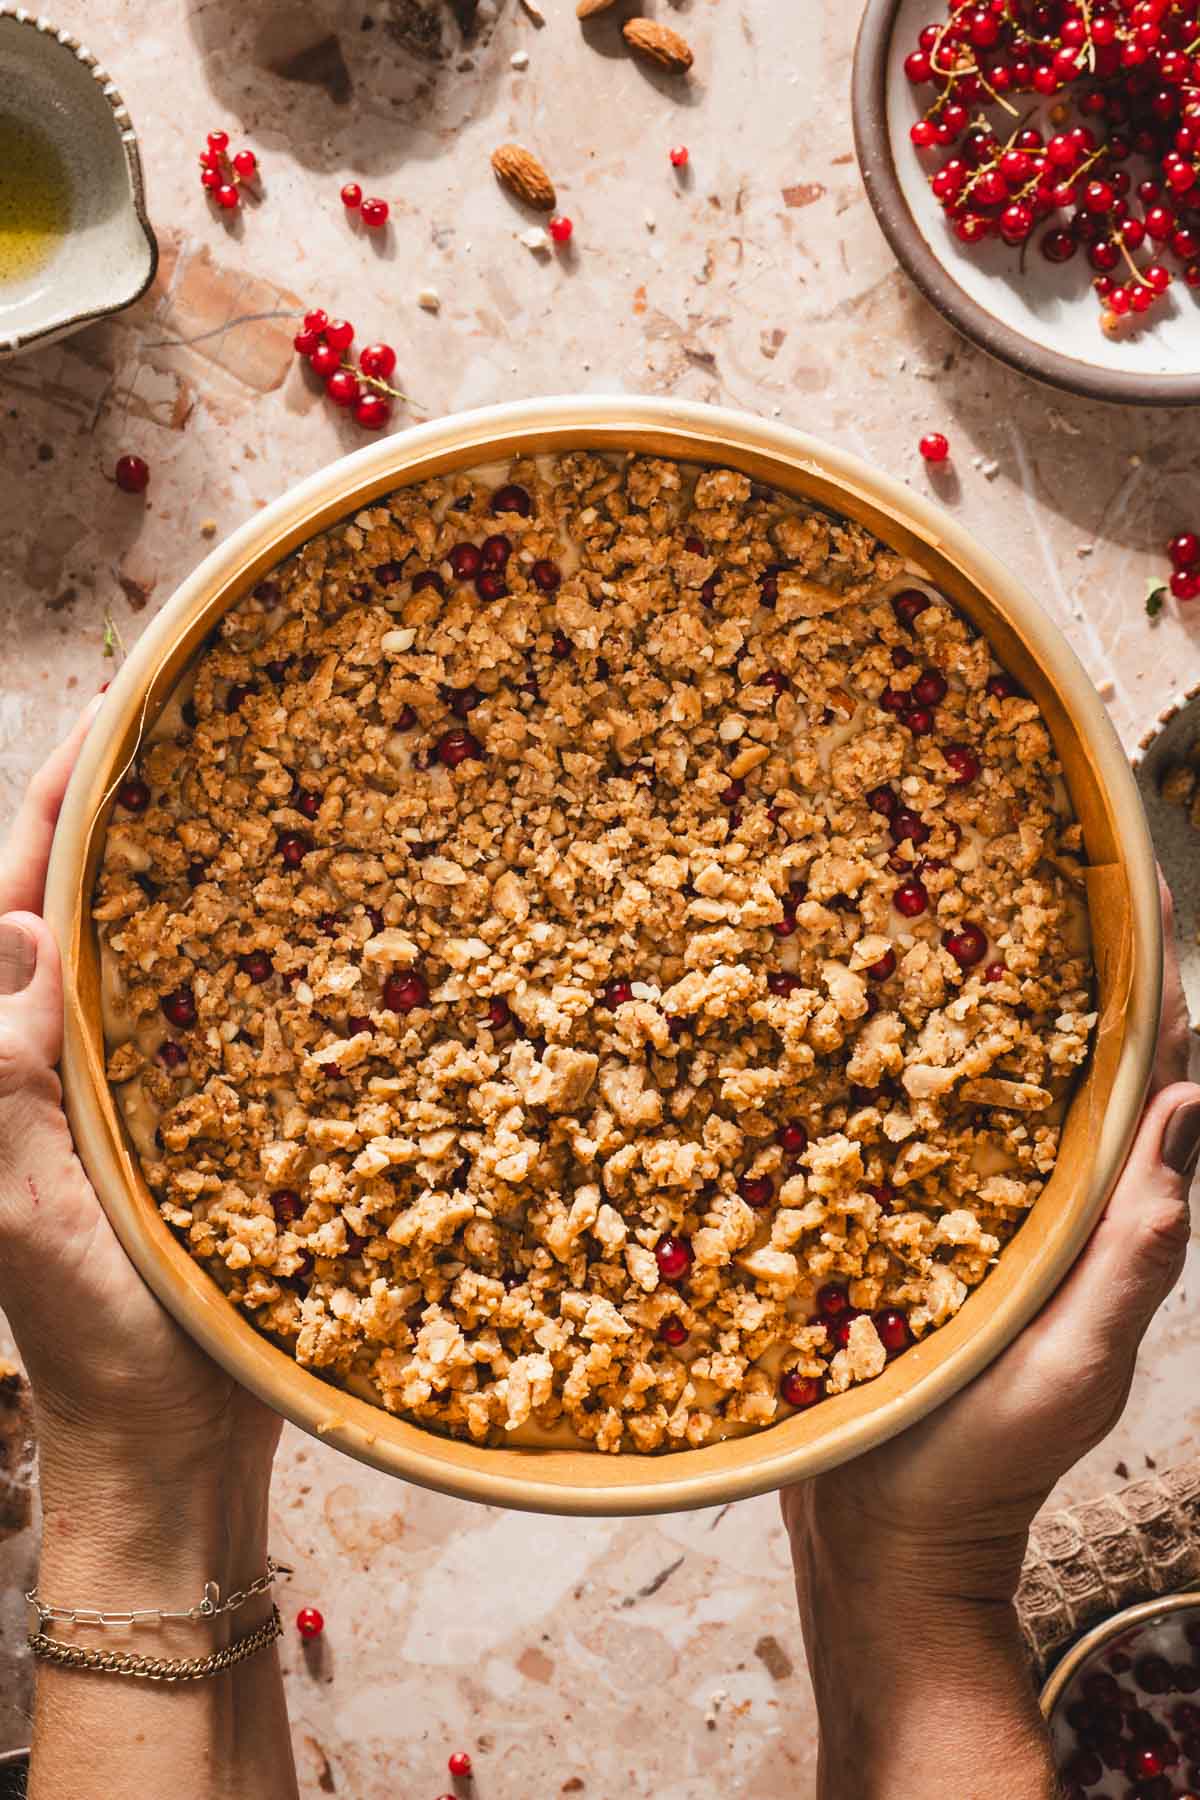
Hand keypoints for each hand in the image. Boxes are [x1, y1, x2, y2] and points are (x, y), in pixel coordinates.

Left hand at [0, 704, 280, 1491]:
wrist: (174, 1440)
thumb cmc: (93, 1340)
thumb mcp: (21, 1211)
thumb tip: (13, 939)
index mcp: (21, 1055)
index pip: (27, 896)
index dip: (62, 799)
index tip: (118, 709)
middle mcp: (85, 1050)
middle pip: (102, 898)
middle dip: (140, 803)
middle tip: (213, 710)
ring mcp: (156, 1083)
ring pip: (178, 946)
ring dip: (212, 865)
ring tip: (278, 781)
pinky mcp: (224, 1120)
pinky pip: (246, 1014)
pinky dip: (276, 954)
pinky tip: (335, 917)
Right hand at [784, 879, 1199, 1601]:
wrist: (878, 1539)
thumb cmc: (985, 1460)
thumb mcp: (1078, 1363)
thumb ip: (1136, 1249)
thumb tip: (1191, 1107)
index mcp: (1090, 1219)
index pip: (1140, 1085)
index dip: (1150, 996)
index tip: (1135, 895)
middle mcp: (1031, 1202)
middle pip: (1056, 1071)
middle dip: (1057, 978)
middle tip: (1027, 875)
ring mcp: (954, 1215)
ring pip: (974, 1095)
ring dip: (970, 1013)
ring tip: (942, 921)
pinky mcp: (884, 1233)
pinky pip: (896, 1139)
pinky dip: (893, 1077)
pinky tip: (851, 1027)